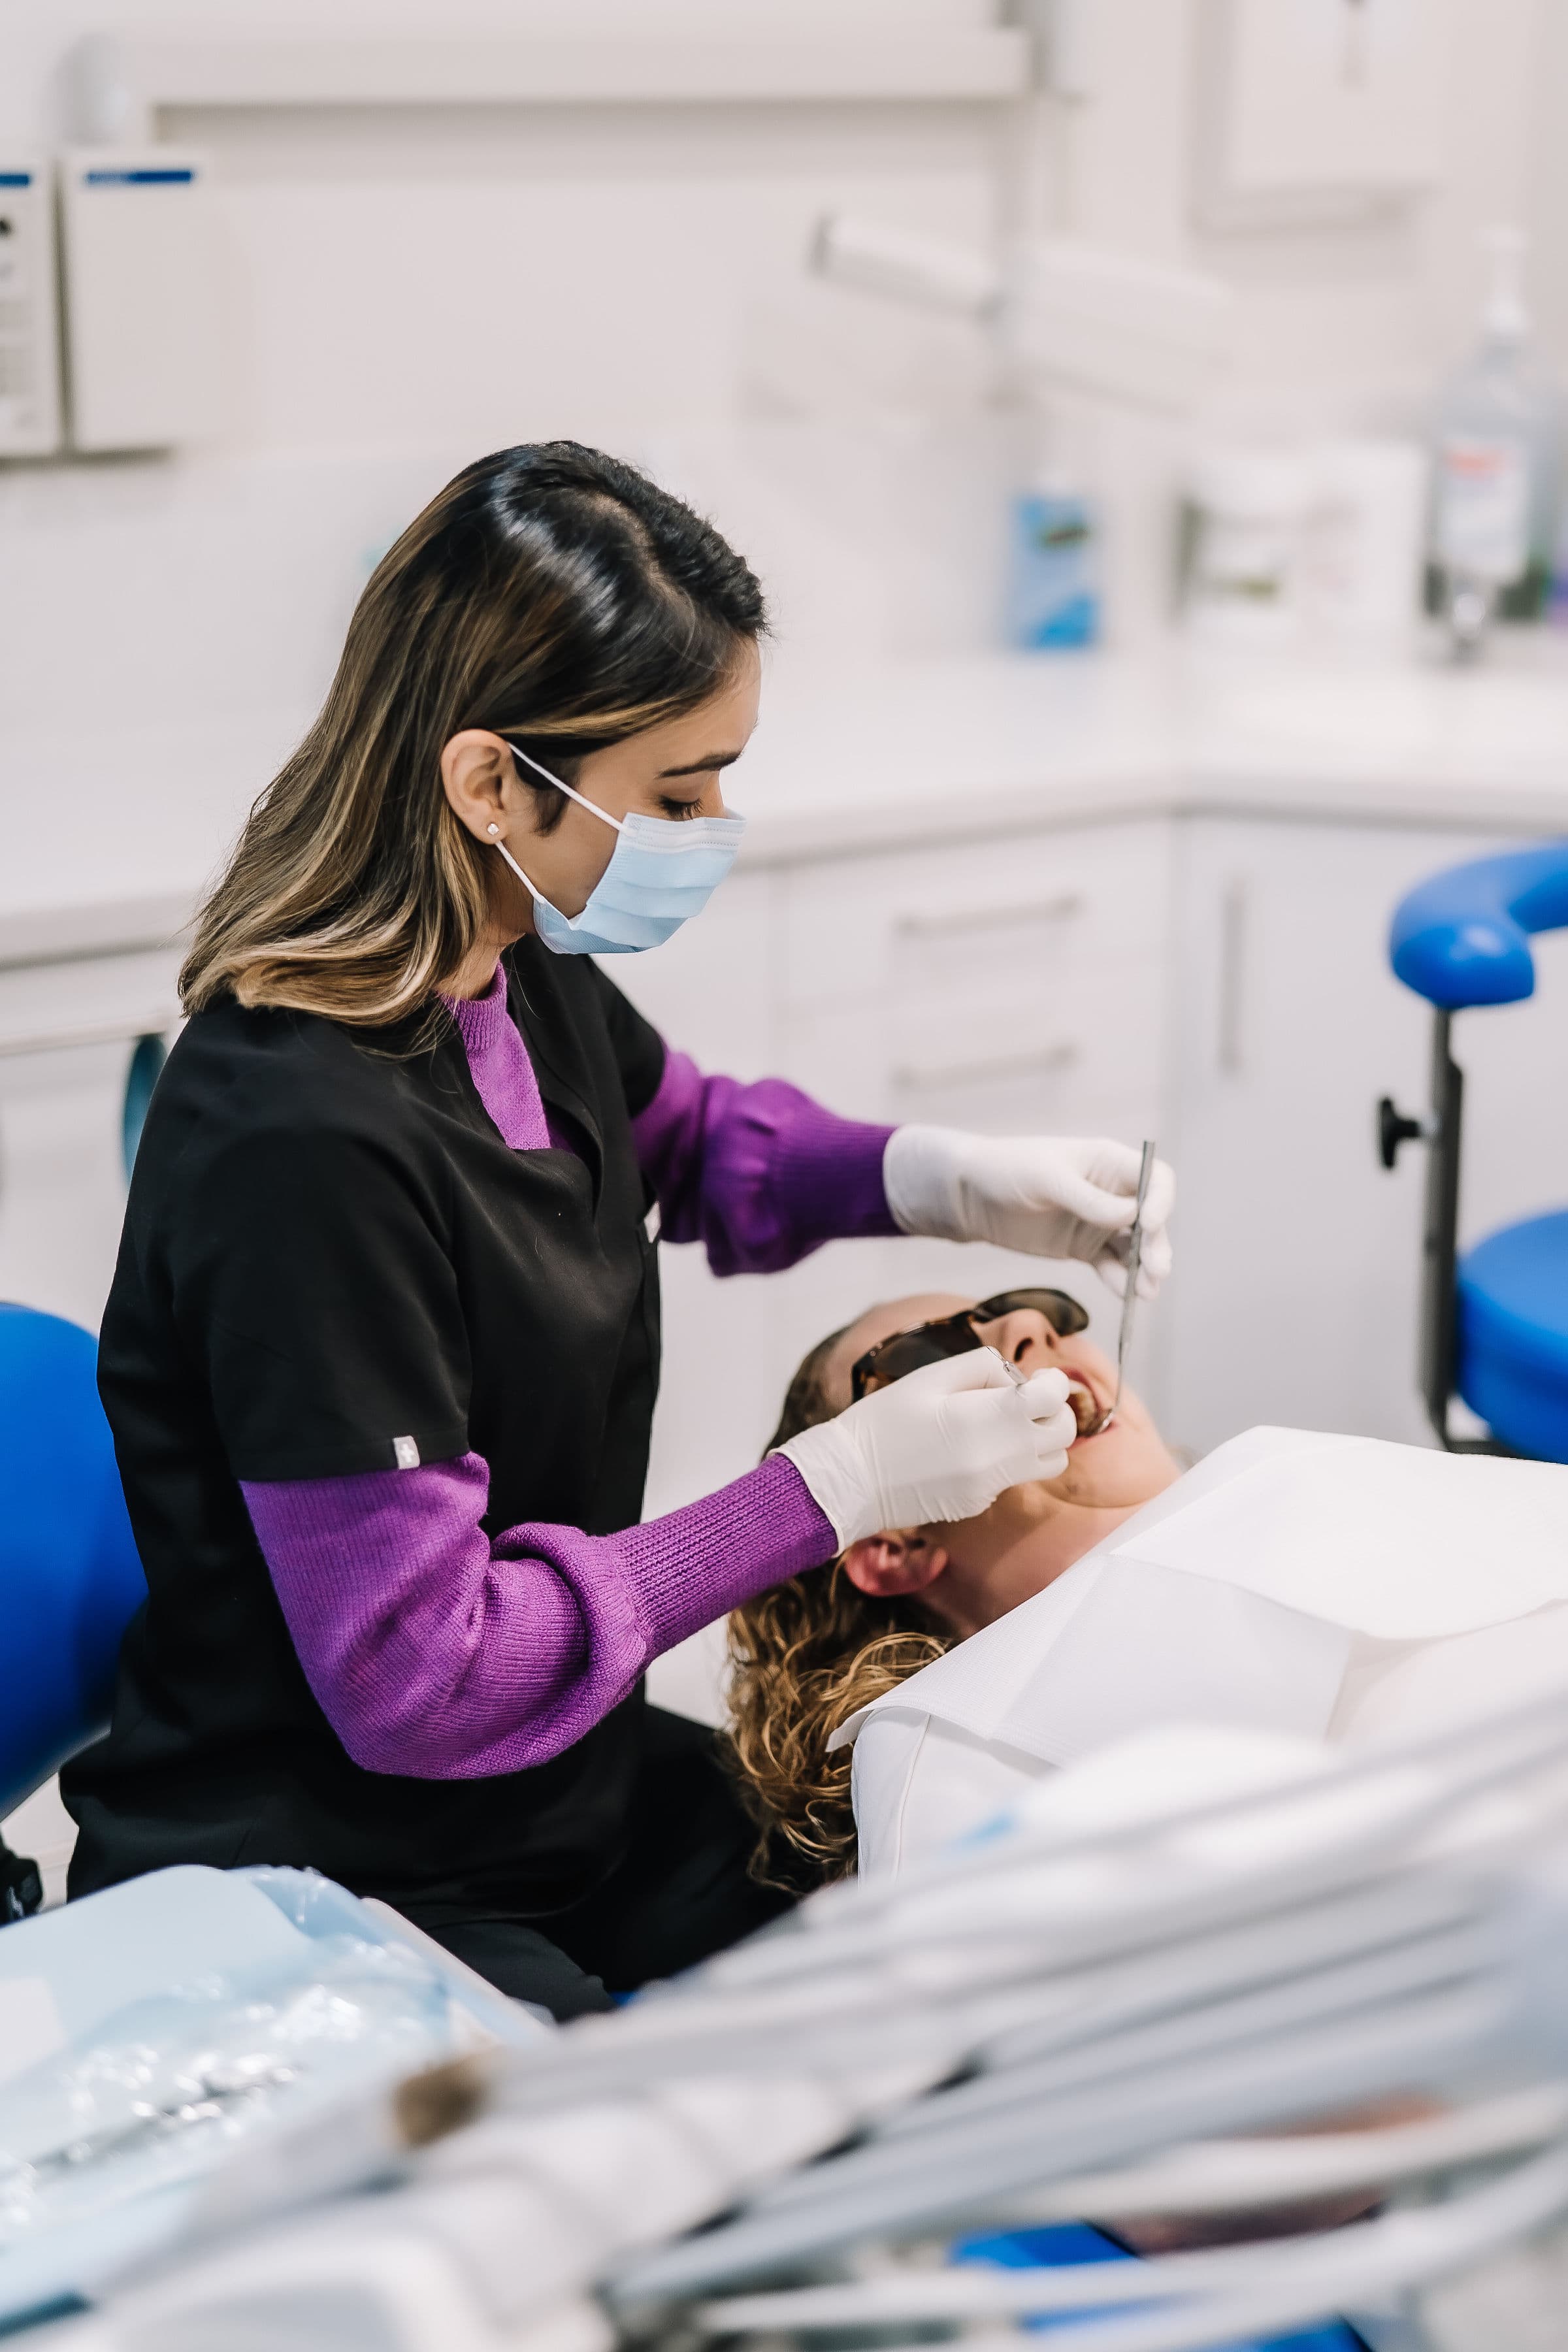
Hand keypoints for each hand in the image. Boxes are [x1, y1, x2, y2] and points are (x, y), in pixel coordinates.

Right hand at [775, 1352, 1075, 1548]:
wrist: (848, 1480)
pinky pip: (1013, 1478)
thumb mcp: (928, 1378)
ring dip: (1039, 1439)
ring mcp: (990, 1487)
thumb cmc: (882, 1422)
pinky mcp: (979, 1504)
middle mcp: (996, 1458)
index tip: (1038, 1378)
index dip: (1053, 1383)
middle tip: (1025, 1399)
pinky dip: (1006, 1459)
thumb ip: (980, 1367)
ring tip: (1004, 1423)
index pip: (1051, 1399)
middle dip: (1053, 1411)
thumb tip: (1014, 1378)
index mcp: (984, 1419)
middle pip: (1063, 1435)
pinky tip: (969, 1448)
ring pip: (1048, 1462)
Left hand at [882, 1128, 1175, 1298]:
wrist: (971, 1193)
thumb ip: (1089, 1199)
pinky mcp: (1084, 1247)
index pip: (1155, 1177)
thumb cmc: (1008, 1168)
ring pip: (1135, 1247)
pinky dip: (1120, 1279)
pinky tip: (1127, 1294)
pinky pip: (1110, 1265)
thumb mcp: (1047, 1178)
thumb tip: (1132, 1218)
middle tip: (1156, 1271)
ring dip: (1144, 1268)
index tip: (1149, 1224)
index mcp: (1109, 1161)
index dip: (1160, 1201)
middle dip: (1157, 1244)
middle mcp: (1113, 1191)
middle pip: (1151, 1218)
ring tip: (1147, 1292)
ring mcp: (1100, 1221)